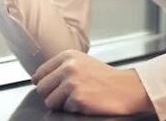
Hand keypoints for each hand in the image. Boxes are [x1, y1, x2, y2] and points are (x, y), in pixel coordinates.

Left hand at [32, 50, 154, 115]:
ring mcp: (72, 82)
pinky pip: (65, 109)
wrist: (127, 88)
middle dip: (51, 96)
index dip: (44, 85)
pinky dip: (74, 109)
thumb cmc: (105, 77)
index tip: (53, 89)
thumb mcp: (81, 62)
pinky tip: (87, 102)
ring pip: (50, 101)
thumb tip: (38, 80)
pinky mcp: (78, 98)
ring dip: (62, 104)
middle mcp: (68, 67)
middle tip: (67, 97)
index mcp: (66, 56)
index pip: (39, 74)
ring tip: (78, 98)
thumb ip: (61, 67)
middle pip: (42, 89)